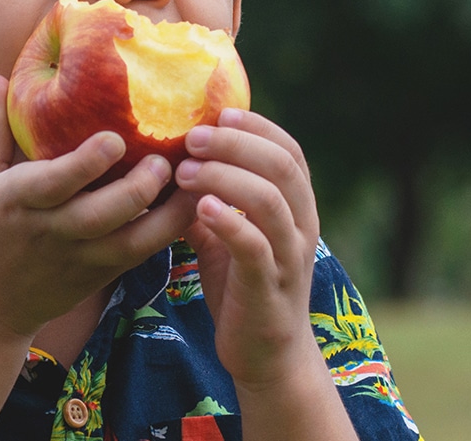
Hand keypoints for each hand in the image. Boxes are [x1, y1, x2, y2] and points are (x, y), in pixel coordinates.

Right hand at [0, 75, 198, 343]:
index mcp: (16, 201)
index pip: (54, 182)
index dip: (87, 162)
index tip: (115, 138)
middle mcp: (51, 231)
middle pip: (102, 214)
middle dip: (139, 187)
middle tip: (166, 158)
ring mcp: (80, 257)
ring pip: (133, 241)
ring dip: (169, 213)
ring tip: (194, 180)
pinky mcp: (101, 274)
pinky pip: (143, 253)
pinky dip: (170, 230)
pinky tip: (193, 202)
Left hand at [176, 108, 325, 388]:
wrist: (267, 357)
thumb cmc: (243, 288)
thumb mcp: (226, 235)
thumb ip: (210, 199)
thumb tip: (169, 160)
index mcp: (295, 209)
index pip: (289, 151)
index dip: (257, 127)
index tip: (218, 114)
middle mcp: (301, 226)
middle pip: (281, 166)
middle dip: (235, 144)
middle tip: (191, 138)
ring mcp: (288, 257)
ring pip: (270, 200)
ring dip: (225, 177)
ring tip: (185, 171)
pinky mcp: (269, 287)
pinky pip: (256, 247)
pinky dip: (229, 222)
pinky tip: (200, 208)